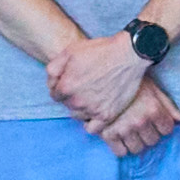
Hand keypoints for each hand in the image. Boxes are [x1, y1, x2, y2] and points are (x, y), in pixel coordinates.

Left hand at [49, 26, 171, 151]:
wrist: (128, 55)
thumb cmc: (100, 51)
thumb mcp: (70, 51)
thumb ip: (53, 68)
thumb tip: (51, 84)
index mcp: (66, 86)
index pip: (55, 95)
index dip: (63, 87)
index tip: (73, 81)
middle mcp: (77, 101)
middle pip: (67, 105)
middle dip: (73, 97)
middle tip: (85, 87)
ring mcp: (92, 110)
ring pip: (78, 116)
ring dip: (82, 109)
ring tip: (92, 97)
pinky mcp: (107, 115)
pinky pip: (92, 129)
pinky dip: (92, 123)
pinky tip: (96, 112)